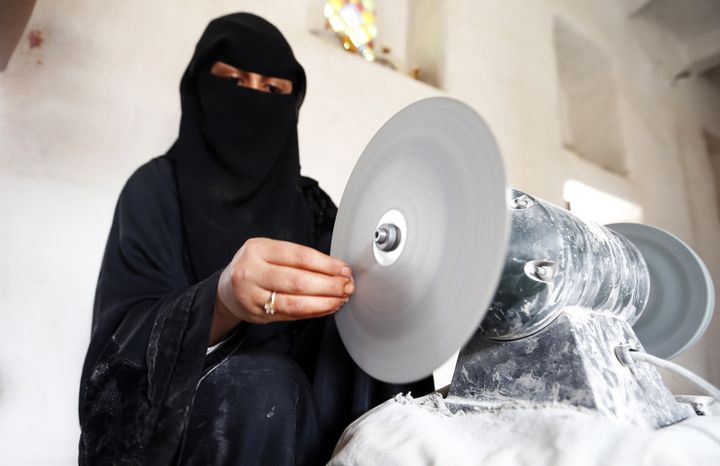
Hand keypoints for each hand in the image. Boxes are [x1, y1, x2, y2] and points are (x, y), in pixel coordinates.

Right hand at [214, 238, 353, 332]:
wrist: (227, 289)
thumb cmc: (256, 266)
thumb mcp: (270, 252)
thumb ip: (297, 259)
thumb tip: (337, 269)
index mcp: (258, 249)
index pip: (299, 256)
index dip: (326, 264)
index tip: (345, 270)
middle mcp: (251, 271)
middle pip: (298, 281)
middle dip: (329, 285)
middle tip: (347, 286)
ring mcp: (252, 295)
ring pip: (295, 302)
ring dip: (324, 302)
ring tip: (340, 299)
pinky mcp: (257, 314)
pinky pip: (291, 315)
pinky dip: (313, 312)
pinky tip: (327, 307)